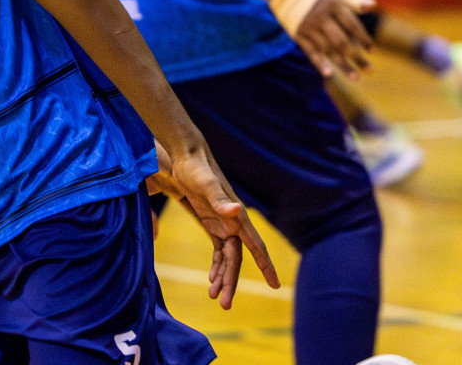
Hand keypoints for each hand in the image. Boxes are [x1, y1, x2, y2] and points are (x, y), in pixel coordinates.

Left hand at [151, 141, 279, 309]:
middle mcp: (233, 223)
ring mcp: (222, 224)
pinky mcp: (210, 222)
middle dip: (231, 282)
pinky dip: (216, 265)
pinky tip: (211, 280)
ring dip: (222, 277)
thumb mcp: (206, 184)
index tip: (275, 286)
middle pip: (236, 259)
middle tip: (223, 304)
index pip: (255, 247)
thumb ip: (220, 199)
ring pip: (226, 258)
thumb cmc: (197, 169)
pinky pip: (217, 250)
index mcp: (237, 218)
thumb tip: (236, 209)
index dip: (265, 266)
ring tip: (214, 297)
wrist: (187, 156)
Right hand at [292, 0, 374, 79]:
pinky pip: (310, 51)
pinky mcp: (298, 34)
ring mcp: (308, 27)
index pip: (352, 25)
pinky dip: (319, 63)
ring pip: (327, 50)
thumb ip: (356, 0)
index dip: (363, 39)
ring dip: (342, 65)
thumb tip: (372, 5)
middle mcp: (321, 17)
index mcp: (334, 5)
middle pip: (341, 41)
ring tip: (355, 77)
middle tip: (369, 71)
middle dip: (356, 57)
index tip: (371, 51)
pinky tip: (328, 74)